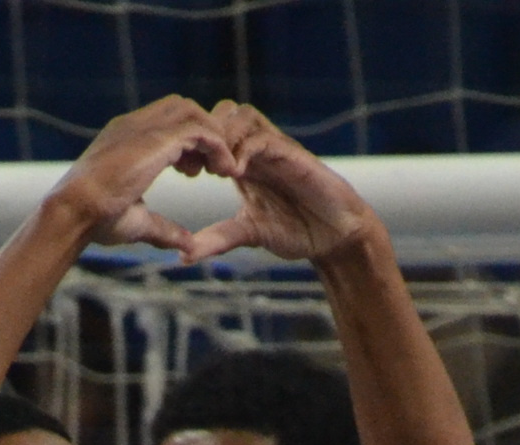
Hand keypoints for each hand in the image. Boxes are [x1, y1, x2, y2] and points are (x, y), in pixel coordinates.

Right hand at [51, 96, 234, 257]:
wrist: (74, 212)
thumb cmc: (95, 220)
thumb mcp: (137, 222)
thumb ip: (163, 229)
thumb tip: (186, 245)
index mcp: (125, 137)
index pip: (165, 120)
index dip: (188, 141)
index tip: (193, 172)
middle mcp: (135, 126)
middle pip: (182, 108)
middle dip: (203, 134)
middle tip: (210, 170)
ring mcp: (144, 128)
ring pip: (194, 112)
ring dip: (214, 138)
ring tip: (221, 171)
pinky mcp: (156, 139)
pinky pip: (200, 129)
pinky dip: (218, 147)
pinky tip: (223, 172)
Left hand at [185, 103, 379, 267]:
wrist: (336, 235)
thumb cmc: (297, 230)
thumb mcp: (249, 234)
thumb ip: (219, 238)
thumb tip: (183, 256)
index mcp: (243, 162)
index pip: (212, 131)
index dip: (194, 144)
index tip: (184, 172)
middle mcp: (258, 149)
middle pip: (223, 112)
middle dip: (206, 134)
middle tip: (197, 167)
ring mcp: (277, 148)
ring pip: (242, 115)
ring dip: (224, 136)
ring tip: (217, 170)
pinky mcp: (294, 155)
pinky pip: (265, 138)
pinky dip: (246, 149)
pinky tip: (236, 173)